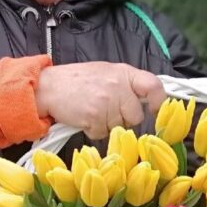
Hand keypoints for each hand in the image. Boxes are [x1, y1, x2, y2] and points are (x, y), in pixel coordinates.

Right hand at [35, 62, 166, 138]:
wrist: (48, 87)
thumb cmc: (77, 80)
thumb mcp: (105, 72)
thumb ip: (125, 84)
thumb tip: (146, 99)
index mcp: (123, 72)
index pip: (153, 86)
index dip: (159, 102)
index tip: (154, 110)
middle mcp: (118, 86)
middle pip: (136, 116)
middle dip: (124, 119)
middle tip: (107, 110)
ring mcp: (106, 102)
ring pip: (119, 128)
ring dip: (107, 125)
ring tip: (92, 111)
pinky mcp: (95, 117)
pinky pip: (102, 133)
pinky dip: (94, 130)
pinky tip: (84, 118)